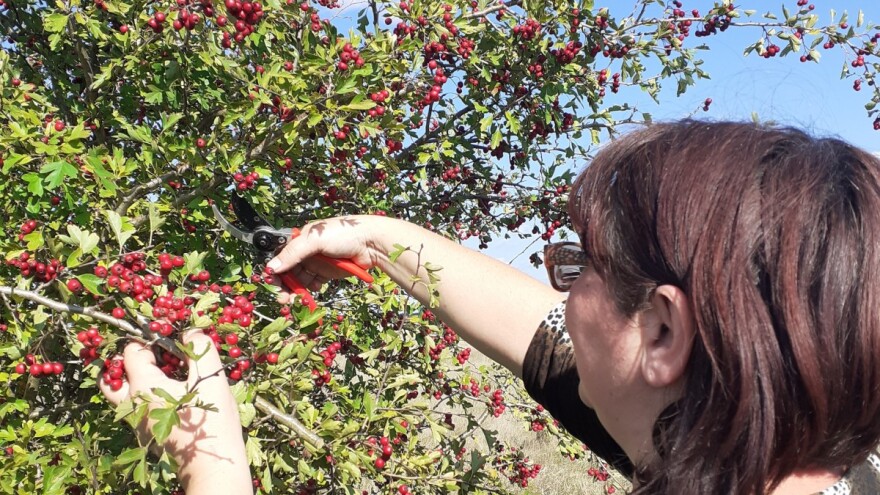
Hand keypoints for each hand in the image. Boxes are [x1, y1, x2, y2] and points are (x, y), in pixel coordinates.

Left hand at [99, 329, 252, 493]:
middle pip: (111, 377)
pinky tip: (174, 397)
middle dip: (126, 362)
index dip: (149, 340)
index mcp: (142, 386)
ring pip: (122, 395)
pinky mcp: (147, 436)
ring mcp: (137, 423)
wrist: (213, 467)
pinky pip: (137, 409)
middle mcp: (131, 405)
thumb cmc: (211, 421)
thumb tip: (192, 331)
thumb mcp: (211, 378)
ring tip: (162, 374)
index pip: (131, 351)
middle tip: (153, 357)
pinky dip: (146, 397)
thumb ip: (200, 348)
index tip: (169, 340)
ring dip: (134, 380)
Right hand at [266, 215, 379, 302]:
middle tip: (282, 298)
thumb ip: (293, 253)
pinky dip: (311, 288)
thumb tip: (272, 267)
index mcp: (301, 239)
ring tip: (296, 299)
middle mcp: (307, 251)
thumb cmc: (344, 234)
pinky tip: (316, 288)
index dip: (275, 270)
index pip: (281, 256)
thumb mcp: (315, 240)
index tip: (272, 283)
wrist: (371, 243)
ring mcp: (317, 262)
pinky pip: (313, 283)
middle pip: (289, 270)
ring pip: (300, 279)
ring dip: (296, 290)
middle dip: (284, 285)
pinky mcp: (327, 272)